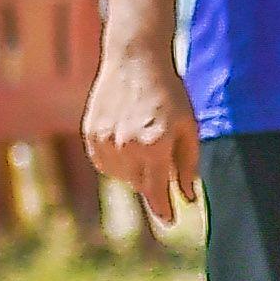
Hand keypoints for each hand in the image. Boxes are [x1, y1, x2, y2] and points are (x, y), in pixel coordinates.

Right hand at [84, 38, 200, 231]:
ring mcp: (105, 139)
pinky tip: (127, 141)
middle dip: (154, 180)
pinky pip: (104, 163)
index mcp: (155, 144)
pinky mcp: (91, 133)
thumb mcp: (188, 127)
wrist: (136, 58)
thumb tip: (188, 198)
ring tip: (145, 141)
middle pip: (140, 184)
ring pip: (121, 176)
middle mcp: (127, 145)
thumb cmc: (170, 93)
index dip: (163, 210)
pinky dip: (117, 161)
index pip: (156, 191)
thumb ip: (188, 165)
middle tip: (162, 155)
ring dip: (135, 171)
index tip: (169, 222)